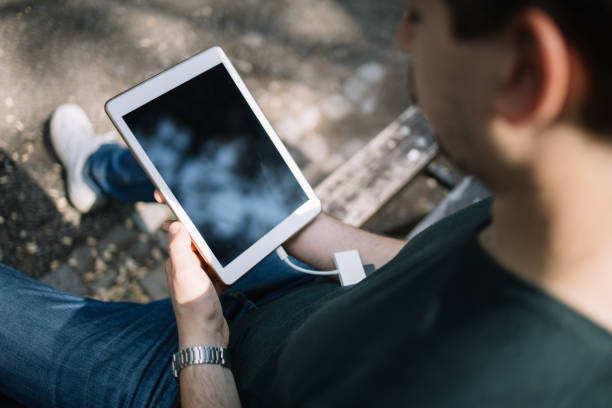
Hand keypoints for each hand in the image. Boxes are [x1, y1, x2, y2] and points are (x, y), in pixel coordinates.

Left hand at [164, 217, 228, 347]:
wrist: (207, 334)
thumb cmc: (194, 305)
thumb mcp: (184, 271)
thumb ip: (178, 247)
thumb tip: (175, 224)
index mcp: (177, 261)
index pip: (181, 235)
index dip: (186, 222)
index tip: (195, 209)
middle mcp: (186, 269)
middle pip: (199, 245)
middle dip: (210, 237)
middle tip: (224, 229)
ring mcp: (199, 279)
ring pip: (212, 257)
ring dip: (222, 254)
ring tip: (233, 248)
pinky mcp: (211, 288)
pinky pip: (221, 272)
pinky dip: (229, 270)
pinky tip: (237, 270)